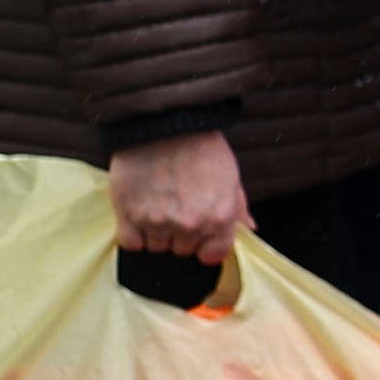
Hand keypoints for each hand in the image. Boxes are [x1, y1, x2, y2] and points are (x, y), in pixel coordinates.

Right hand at [108, 130, 247, 268]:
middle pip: (182, 250)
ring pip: (156, 246)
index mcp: (220, 218)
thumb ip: (238, 208)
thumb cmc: (202, 147)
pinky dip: (132, 233)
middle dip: (180, 234)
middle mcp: (190, 225)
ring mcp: (158, 222)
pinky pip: (130, 242)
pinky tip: (137, 213)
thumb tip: (249, 229)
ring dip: (155, 232)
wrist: (165, 124)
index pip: (212, 255)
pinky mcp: (129, 215)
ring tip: (156, 204)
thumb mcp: (231, 176)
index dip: (205, 247)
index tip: (199, 235)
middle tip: (175, 208)